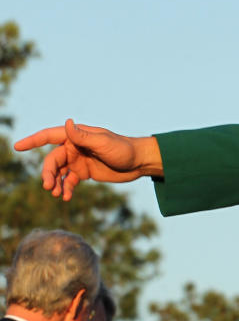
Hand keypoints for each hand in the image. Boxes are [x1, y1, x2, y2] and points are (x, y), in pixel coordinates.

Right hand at [13, 120, 161, 200]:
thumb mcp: (104, 143)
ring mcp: (78, 160)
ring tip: (57, 194)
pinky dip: (66, 189)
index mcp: (76, 136)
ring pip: (59, 172)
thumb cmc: (124, 149)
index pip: (49, 136)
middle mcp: (74, 147)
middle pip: (53, 160)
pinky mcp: (84, 172)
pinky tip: (66, 197)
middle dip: (48, 173)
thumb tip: (67, 122)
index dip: (33, 141)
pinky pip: (69, 181)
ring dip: (55, 183)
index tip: (17, 147)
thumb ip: (84, 136)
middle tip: (49, 187)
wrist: (139, 163)